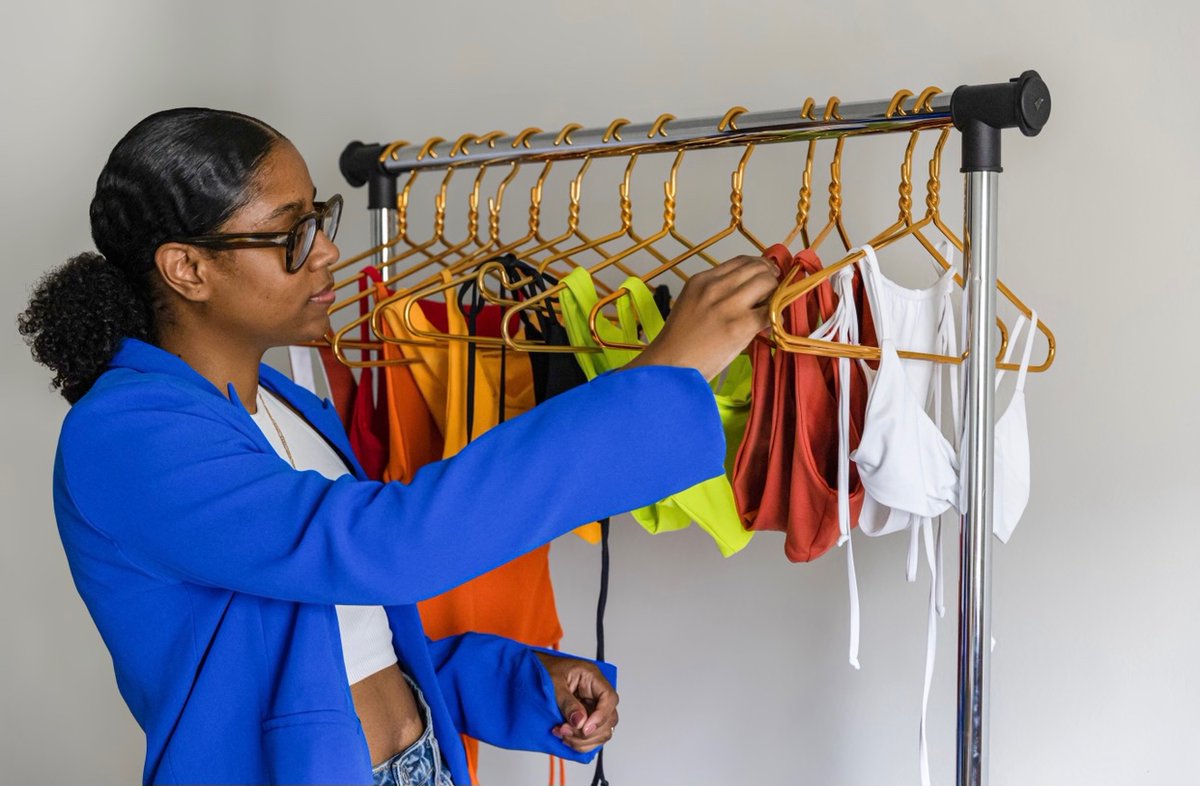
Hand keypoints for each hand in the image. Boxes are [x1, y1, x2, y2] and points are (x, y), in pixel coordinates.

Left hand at [533, 652, 618, 753]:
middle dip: (587, 732)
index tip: (585, 728)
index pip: (609, 698)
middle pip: (608, 719)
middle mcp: (596, 693)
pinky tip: (564, 737)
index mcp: (592, 677)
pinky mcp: (585, 718)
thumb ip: (567, 702)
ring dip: (582, 740)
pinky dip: (579, 742)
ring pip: (601, 732)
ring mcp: (592, 707)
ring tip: (561, 733)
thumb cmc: (545, 669)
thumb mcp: (554, 682)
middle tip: (565, 730)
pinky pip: (590, 736)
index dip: (601, 716)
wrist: (534, 670)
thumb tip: (580, 721)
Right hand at [625, 254, 779, 380]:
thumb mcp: (691, 305)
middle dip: (771, 277)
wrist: (669, 368)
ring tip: (771, 308)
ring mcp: (728, 305)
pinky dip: (777, 316)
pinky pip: (770, 312)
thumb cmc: (679, 343)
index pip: (740, 261)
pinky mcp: (739, 326)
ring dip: (776, 294)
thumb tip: (747, 295)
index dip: (758, 266)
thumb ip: (716, 294)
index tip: (765, 276)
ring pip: (767, 283)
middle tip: (774, 292)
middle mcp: (715, 287)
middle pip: (757, 268)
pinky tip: (773, 325)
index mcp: (701, 280)